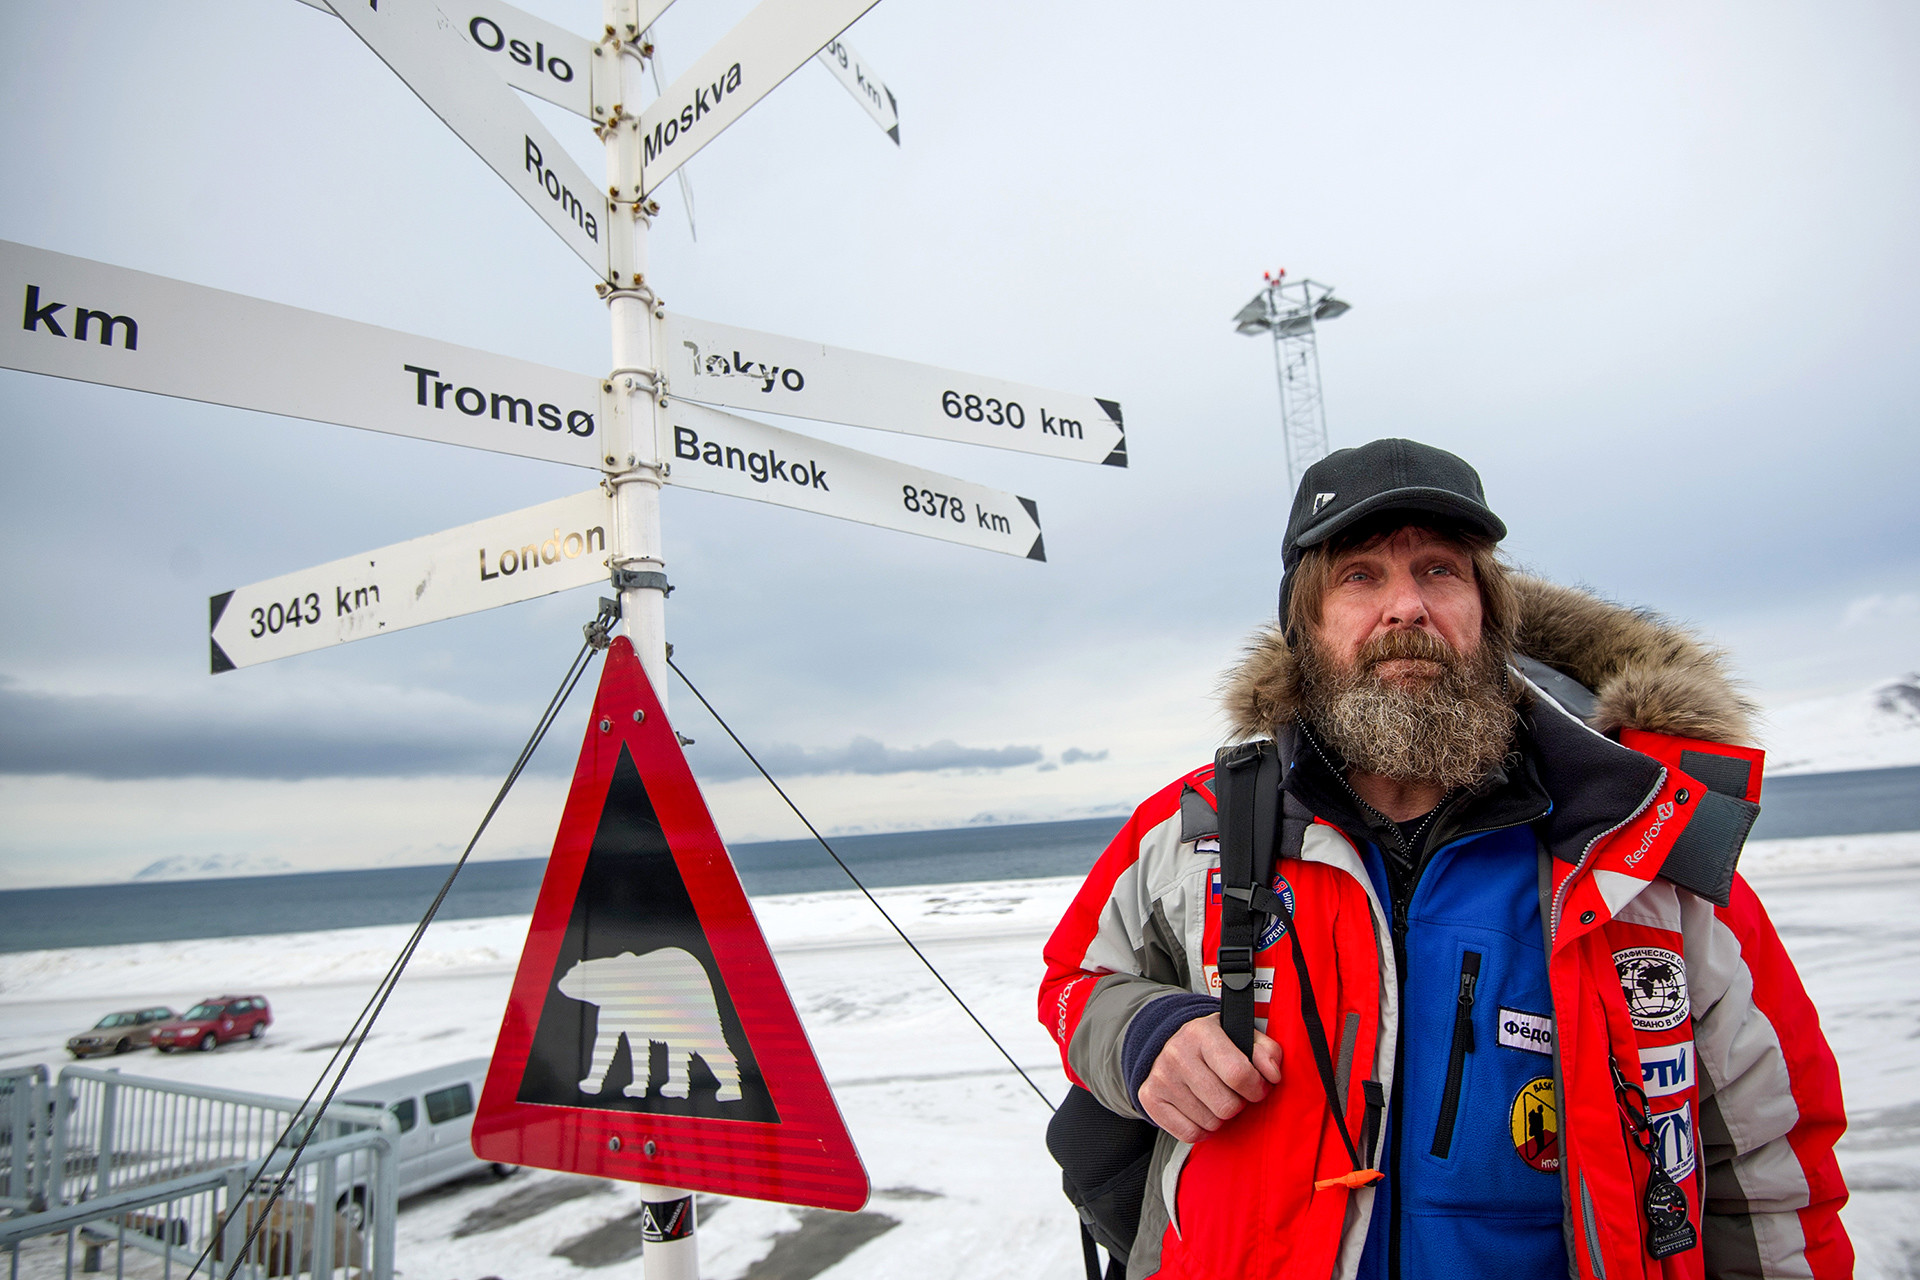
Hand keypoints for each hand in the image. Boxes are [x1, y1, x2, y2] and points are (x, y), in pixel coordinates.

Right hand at [1137, 1013, 1281, 1142]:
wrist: (1168, 1045)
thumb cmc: (1214, 1045)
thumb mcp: (1243, 1036)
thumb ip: (1267, 1051)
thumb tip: (1272, 1074)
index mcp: (1202, 1032)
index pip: (1238, 1073)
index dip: (1257, 1088)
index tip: (1258, 1087)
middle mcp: (1177, 1053)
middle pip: (1226, 1106)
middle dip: (1238, 1103)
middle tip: (1233, 1092)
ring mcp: (1161, 1078)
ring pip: (1210, 1123)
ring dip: (1219, 1116)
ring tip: (1214, 1098)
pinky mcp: (1150, 1099)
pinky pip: (1189, 1134)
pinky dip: (1202, 1129)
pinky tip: (1201, 1110)